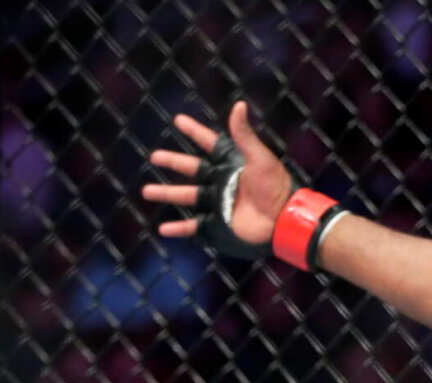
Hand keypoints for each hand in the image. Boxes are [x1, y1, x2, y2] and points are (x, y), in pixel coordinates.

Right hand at [141, 101, 292, 243]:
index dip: (195, 132)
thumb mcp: (259, 158)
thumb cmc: (275, 187)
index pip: (210, 144)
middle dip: (173, 162)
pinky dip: (179, 228)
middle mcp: (223, 181)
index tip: (179, 120)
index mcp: (232, 164)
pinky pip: (194, 226)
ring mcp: (219, 202)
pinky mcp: (219, 223)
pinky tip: (163, 229)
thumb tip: (239, 104)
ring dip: (167, 193)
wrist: (284, 219)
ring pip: (187, 195)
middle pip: (192, 169)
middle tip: (155, 156)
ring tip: (147, 191)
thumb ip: (245, 134)